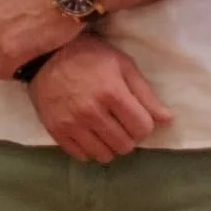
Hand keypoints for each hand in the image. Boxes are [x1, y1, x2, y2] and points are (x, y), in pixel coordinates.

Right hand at [29, 35, 172, 163]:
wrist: (43, 55)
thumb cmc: (88, 56)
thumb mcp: (122, 65)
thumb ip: (145, 93)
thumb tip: (167, 120)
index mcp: (112, 93)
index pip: (143, 128)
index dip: (144, 124)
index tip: (135, 116)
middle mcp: (91, 111)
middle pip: (125, 145)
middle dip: (128, 136)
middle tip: (119, 123)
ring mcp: (71, 122)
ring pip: (104, 154)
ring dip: (110, 146)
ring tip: (105, 131)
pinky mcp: (55, 130)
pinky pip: (81, 155)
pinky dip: (89, 149)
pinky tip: (88, 135)